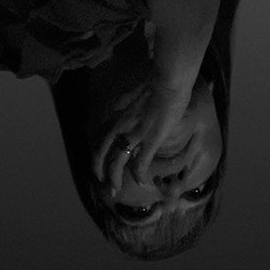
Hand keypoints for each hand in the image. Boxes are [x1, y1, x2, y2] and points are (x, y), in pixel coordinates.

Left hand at [93, 78, 205, 197]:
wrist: (169, 81)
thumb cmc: (157, 81)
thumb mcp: (135, 92)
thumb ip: (127, 101)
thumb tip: (122, 105)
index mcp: (119, 116)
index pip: (105, 140)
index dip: (101, 156)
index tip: (102, 165)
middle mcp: (122, 127)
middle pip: (104, 153)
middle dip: (101, 171)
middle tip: (104, 183)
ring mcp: (135, 134)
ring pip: (117, 162)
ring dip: (114, 178)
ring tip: (115, 189)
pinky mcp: (150, 140)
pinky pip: (140, 163)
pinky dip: (139, 175)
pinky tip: (142, 182)